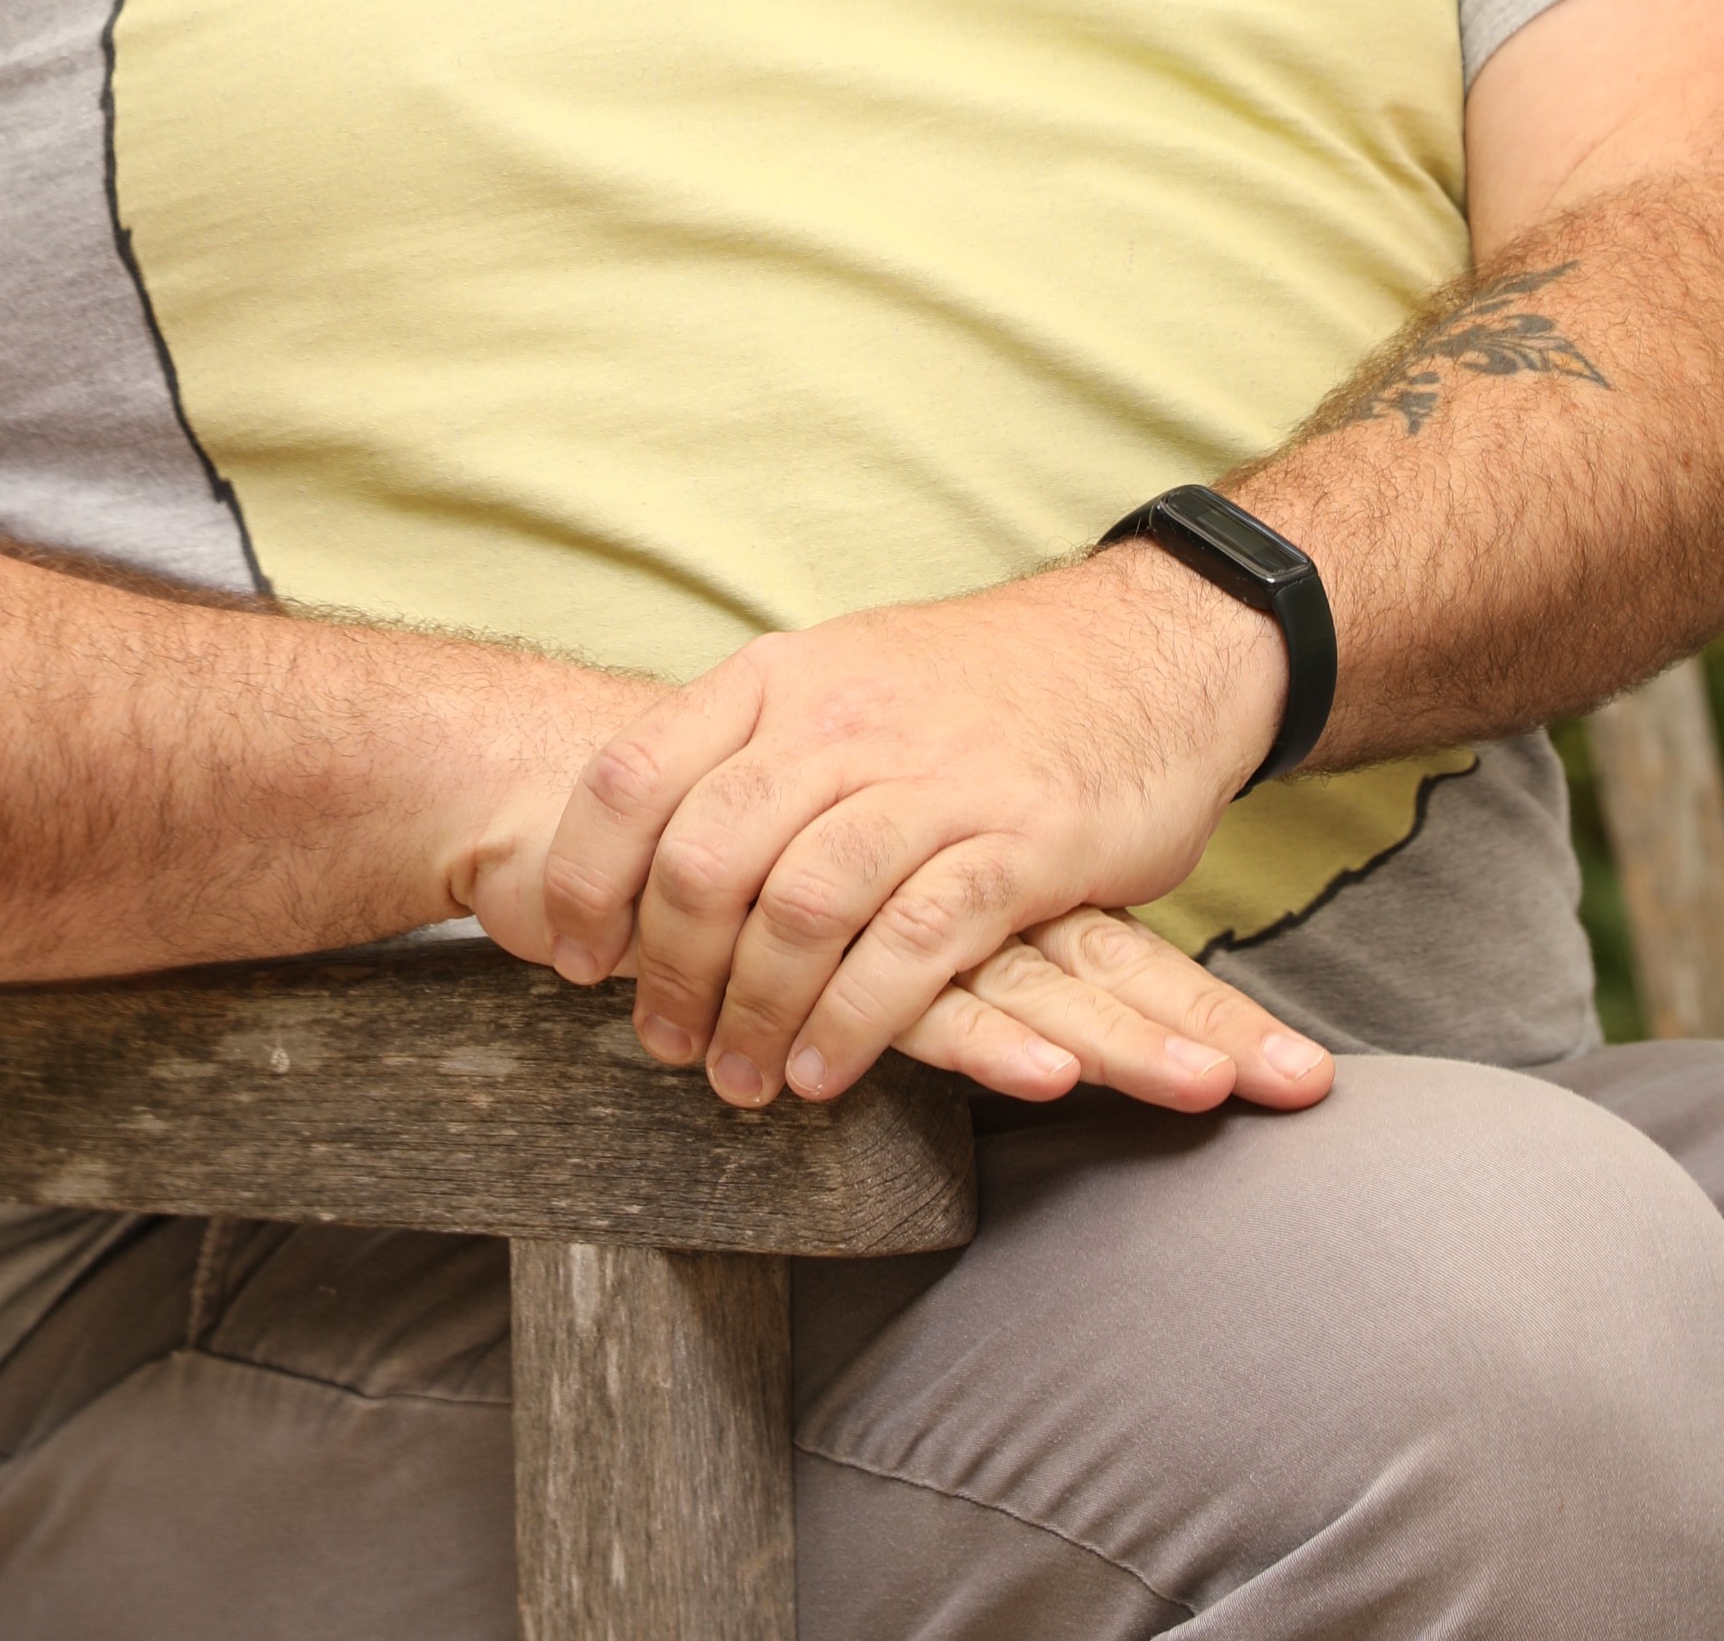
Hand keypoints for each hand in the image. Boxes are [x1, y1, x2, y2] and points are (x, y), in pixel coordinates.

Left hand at [538, 541, 1284, 1106]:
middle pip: (705, 859)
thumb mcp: (844, 677)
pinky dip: (854, 1023)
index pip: (637, 775)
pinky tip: (827, 1071)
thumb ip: (755, 748)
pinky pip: (912, 947)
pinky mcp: (1017, 843)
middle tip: (663, 1040)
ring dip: (755, 1015)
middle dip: (668, 971)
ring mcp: (931, 781)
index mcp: (783, 677)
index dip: (586, 877)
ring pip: (799, 911)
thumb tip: (649, 839)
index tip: (579, 954)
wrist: (1143, 645)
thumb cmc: (978, 686)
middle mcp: (842, 721)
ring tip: (741, 1077)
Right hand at [902, 907, 1332, 1115]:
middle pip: (1114, 972)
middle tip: (1299, 1080)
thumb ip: (1007, 967)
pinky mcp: (864, 981)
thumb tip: (1099, 1023)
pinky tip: (1051, 1077)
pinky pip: (933, 1015)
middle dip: (1205, 1029)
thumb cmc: (861, 900)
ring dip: (1128, 1044)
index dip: (1215, 1014)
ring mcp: (932, 943)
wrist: (691, 824)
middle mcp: (993, 919)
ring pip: (1043, 992)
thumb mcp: (940, 925)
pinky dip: (993, 1046)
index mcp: (1023, 908)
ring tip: (1209, 1082)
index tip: (1307, 1077)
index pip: (1132, 961)